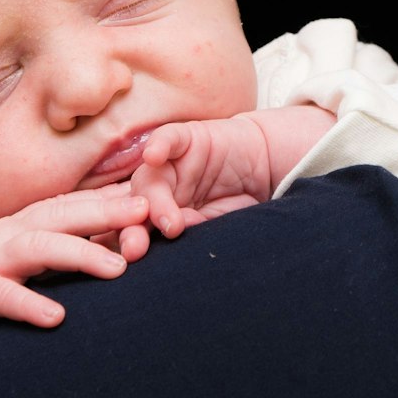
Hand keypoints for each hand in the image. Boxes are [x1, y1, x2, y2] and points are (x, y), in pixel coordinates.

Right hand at [0, 186, 151, 333]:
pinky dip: (28, 305)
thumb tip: (111, 239)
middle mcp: (13, 234)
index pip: (77, 202)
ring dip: (81, 255)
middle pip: (67, 214)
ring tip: (119, 268)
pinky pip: (2, 298)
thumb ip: (57, 241)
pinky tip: (56, 317)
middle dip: (110, 211)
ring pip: (40, 249)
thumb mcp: (16, 247)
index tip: (160, 188)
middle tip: (153, 212)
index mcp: (28, 223)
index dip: (117, 195)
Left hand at [128, 118, 273, 239]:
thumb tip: (172, 233)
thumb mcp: (219, 222)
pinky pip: (166, 138)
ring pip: (148, 178)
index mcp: (161, 216)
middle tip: (136, 247)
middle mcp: (160, 190)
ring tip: (170, 223)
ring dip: (153, 200)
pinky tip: (153, 155)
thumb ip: (196, 227)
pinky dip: (158, 145)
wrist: (267, 166)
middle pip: (134, 207)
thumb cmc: (241, 200)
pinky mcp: (186, 138)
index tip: (133, 259)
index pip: (137, 230)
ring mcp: (170, 164)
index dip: (131, 243)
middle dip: (133, 229)